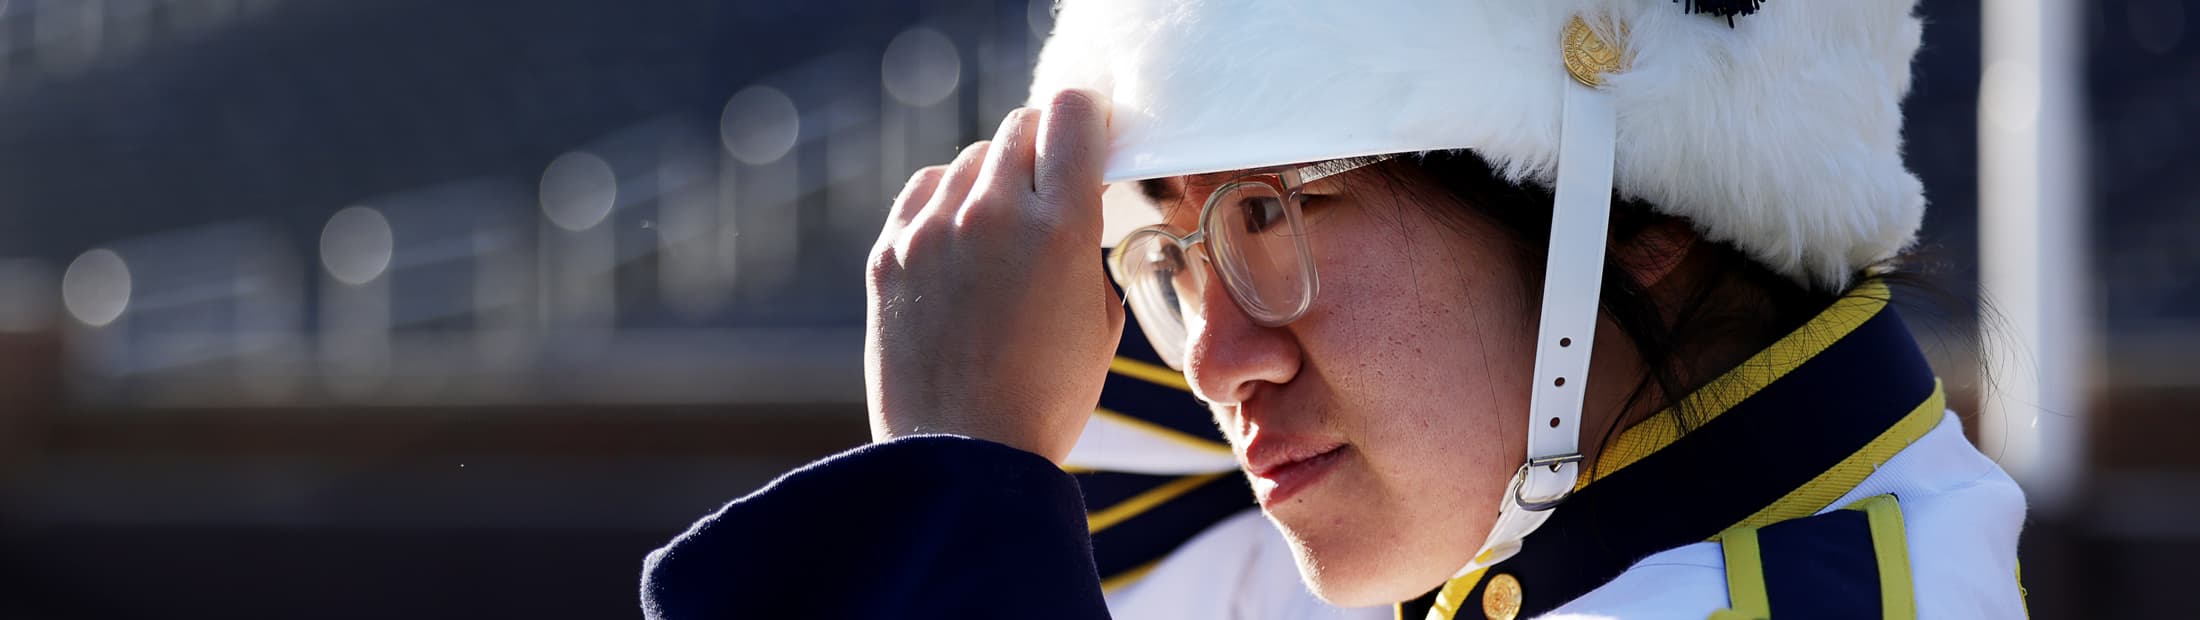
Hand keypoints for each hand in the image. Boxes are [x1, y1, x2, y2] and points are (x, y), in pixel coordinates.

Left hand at [863, 90, 1123, 463]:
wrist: (962, 458)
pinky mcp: (889, 252)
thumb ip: (1089, 244)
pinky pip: (925, 189)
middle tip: (1052, 190)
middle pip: (1022, 125)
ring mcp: (932, 229)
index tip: (1093, 139)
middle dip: (1045, 149)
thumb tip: (1076, 204)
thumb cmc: (1044, 398)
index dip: (1090, 120)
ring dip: (995, 178)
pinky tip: (962, 239)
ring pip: (971, 157)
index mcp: (1060, 226)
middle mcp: (992, 212)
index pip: (1074, 113)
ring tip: (1004, 233)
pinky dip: (948, 200)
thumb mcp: (1102, 321)